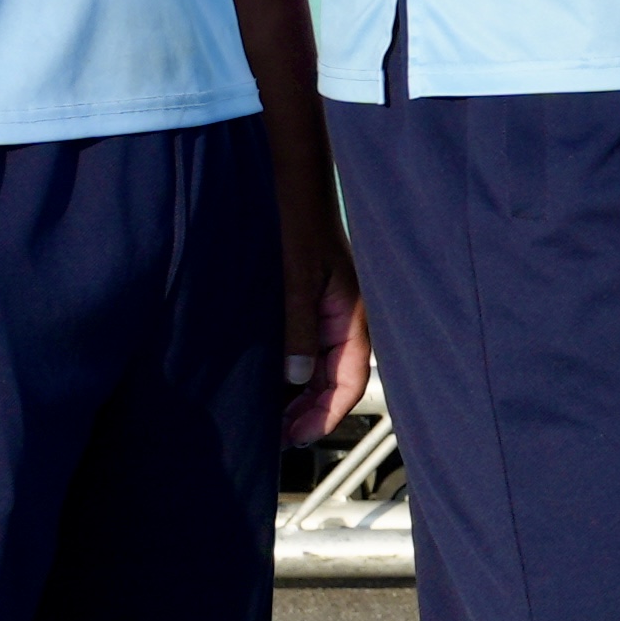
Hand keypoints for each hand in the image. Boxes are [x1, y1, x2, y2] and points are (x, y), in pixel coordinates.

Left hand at [283, 227, 372, 450]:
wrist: (288, 181)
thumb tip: (298, 379)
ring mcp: (325, 313)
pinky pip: (304, 351)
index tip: (298, 437)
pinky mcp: (307, 306)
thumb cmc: (297, 221)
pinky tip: (269, 386)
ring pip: (318, 370)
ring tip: (271, 420)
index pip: (349, 381)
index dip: (326, 414)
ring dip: (299, 397)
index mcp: (350, 315)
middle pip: (334, 381)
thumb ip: (299, 329)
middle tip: (278, 438)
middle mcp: (341, 319)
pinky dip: (289, 375)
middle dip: (309, 413)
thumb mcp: (296, 280)